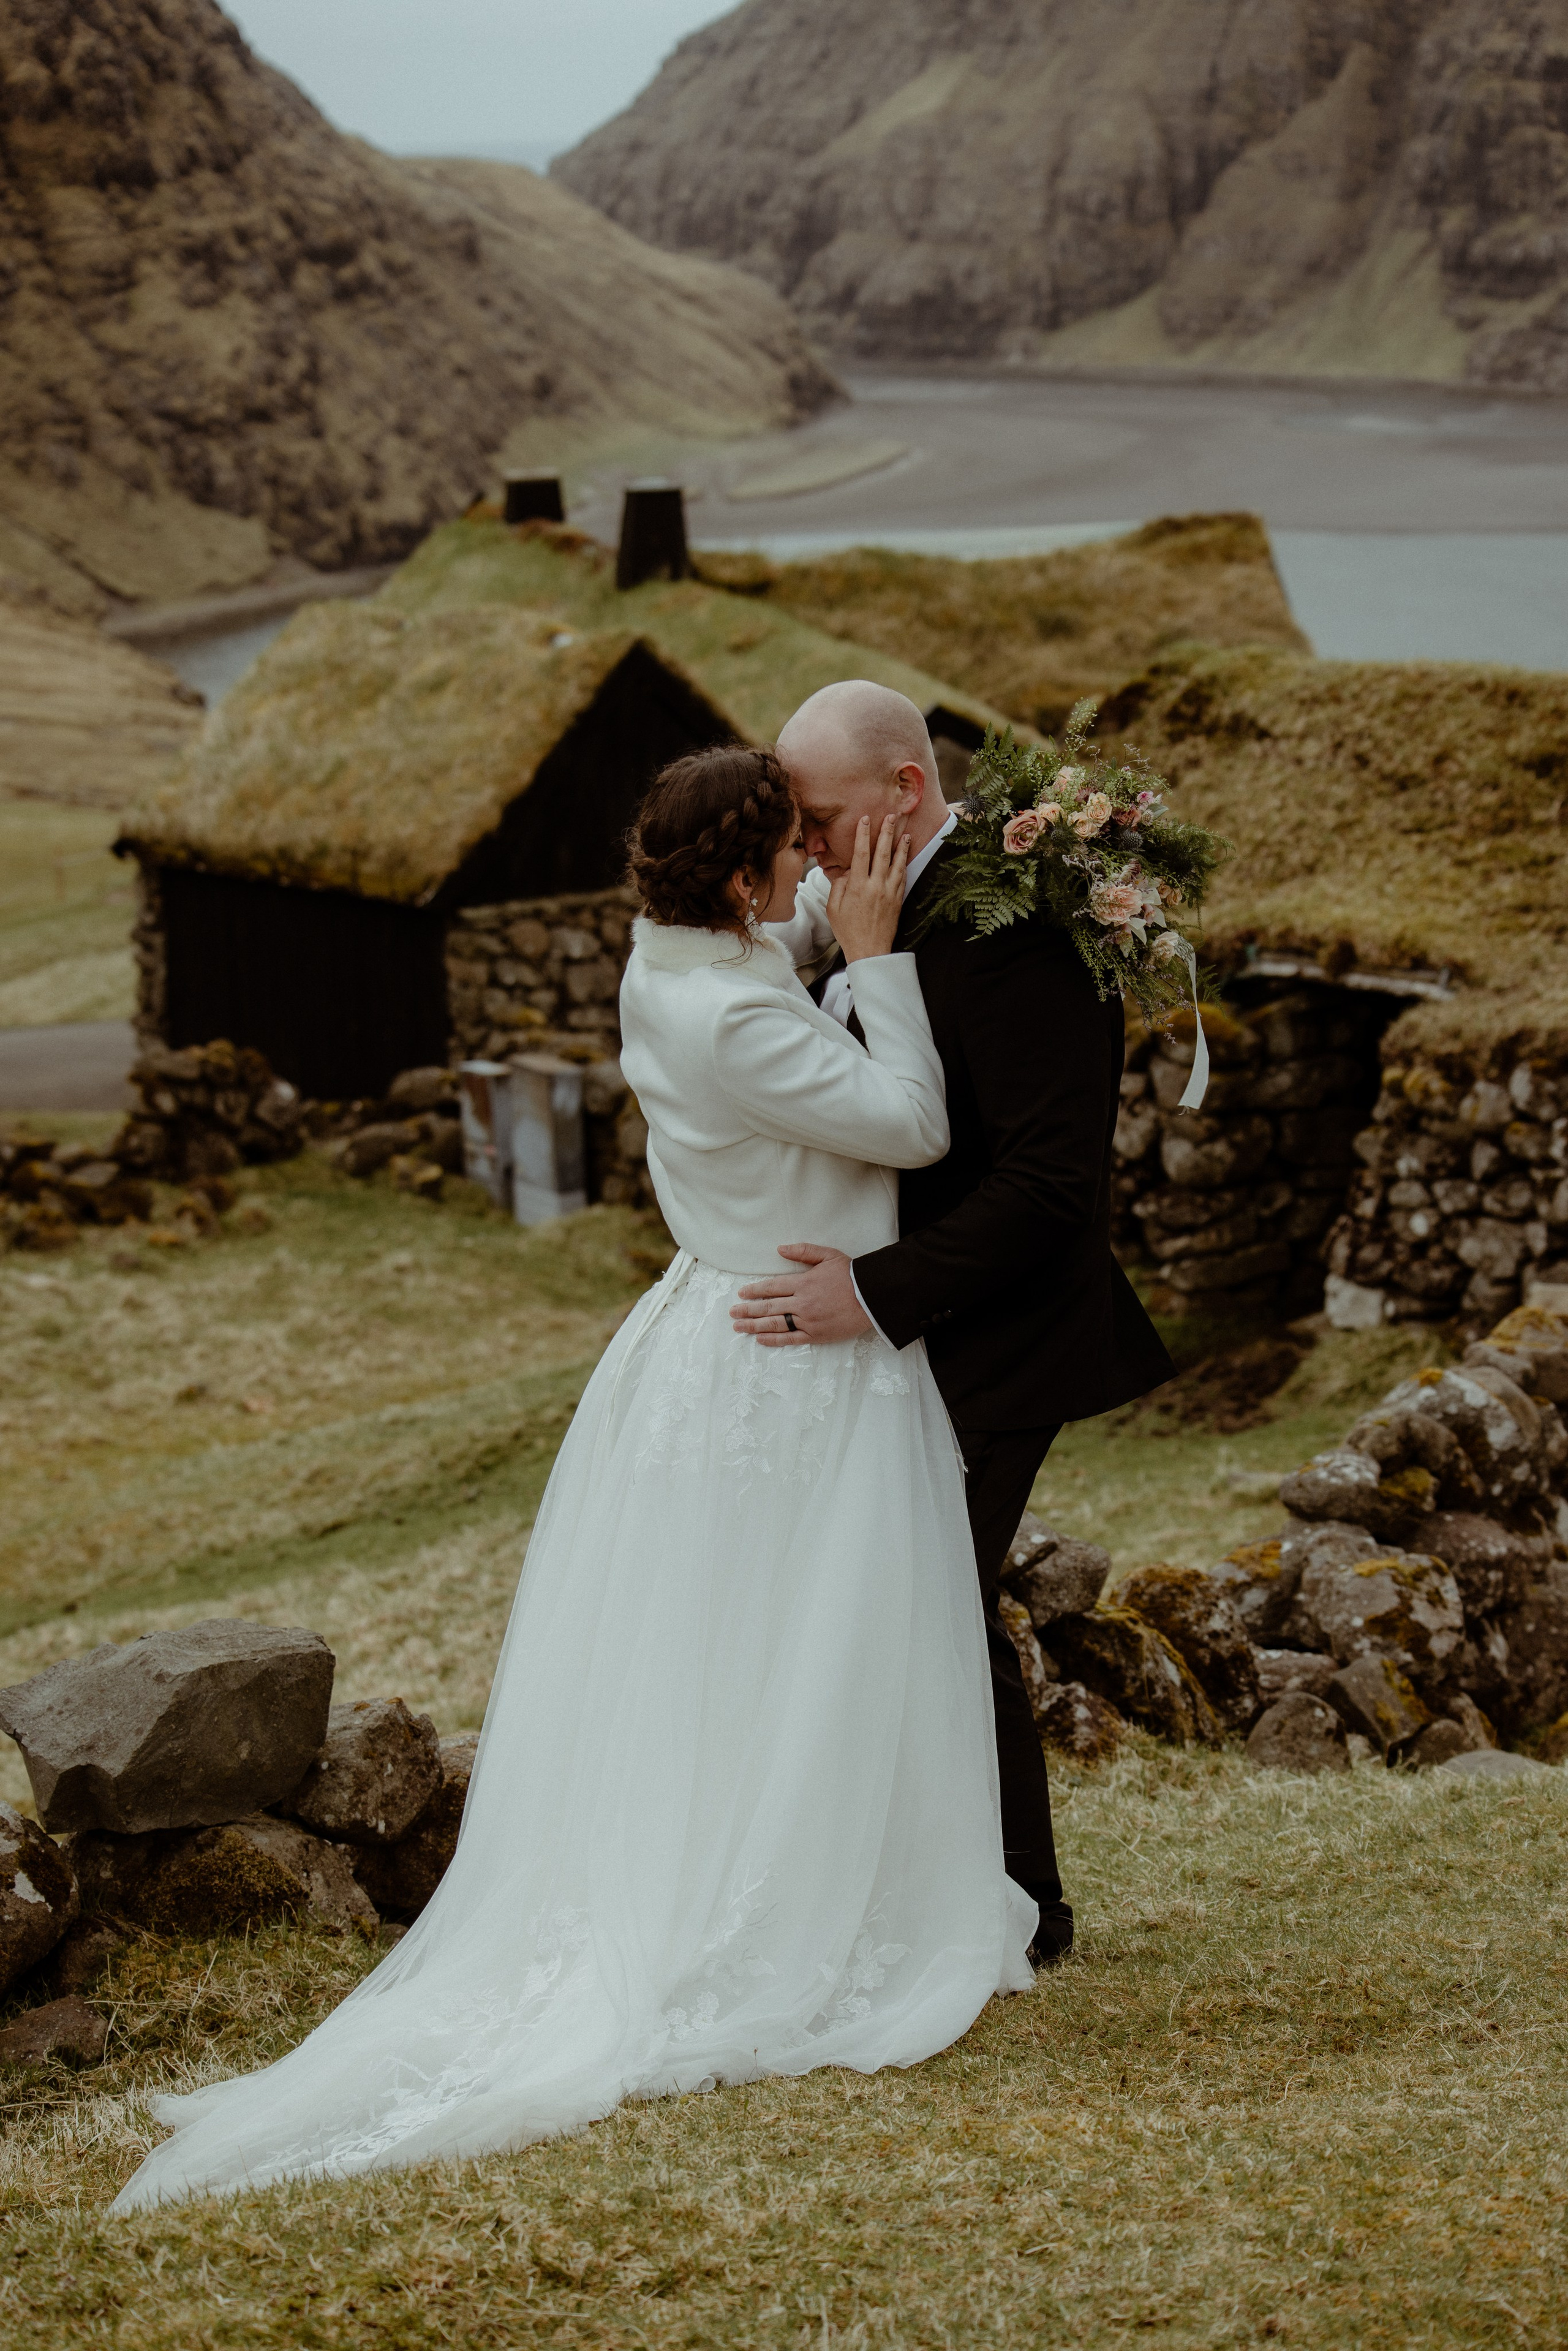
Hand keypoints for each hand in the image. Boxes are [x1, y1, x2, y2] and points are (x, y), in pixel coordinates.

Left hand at [729, 1244, 871, 1346]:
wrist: (873, 1297)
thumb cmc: (852, 1275)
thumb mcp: (828, 1255)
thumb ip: (803, 1251)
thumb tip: (779, 1249)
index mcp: (804, 1282)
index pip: (772, 1287)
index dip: (755, 1291)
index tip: (741, 1294)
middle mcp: (802, 1302)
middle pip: (768, 1307)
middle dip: (748, 1310)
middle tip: (732, 1313)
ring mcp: (808, 1320)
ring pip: (775, 1323)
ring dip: (754, 1326)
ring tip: (739, 1327)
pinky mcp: (817, 1334)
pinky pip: (791, 1338)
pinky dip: (774, 1339)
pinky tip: (761, 1339)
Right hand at [827, 815, 908, 963]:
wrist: (869, 951)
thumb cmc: (848, 931)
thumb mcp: (833, 908)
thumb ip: (839, 886)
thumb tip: (848, 871)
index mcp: (857, 887)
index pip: (861, 853)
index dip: (862, 834)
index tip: (865, 820)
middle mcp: (876, 886)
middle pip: (882, 853)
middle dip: (886, 832)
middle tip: (892, 817)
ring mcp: (889, 893)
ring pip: (897, 864)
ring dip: (901, 847)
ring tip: (905, 833)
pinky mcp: (898, 900)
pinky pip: (902, 878)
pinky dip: (904, 865)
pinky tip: (905, 857)